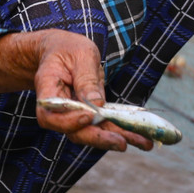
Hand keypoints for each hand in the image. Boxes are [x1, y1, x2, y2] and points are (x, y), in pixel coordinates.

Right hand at [0, 30, 152, 151]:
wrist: (61, 51)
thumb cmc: (67, 49)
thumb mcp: (80, 55)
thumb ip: (86, 78)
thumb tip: (96, 104)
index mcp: (48, 91)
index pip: (50, 116)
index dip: (69, 121)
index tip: (88, 115)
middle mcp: (59, 110)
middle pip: (74, 132)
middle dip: (100, 139)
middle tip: (122, 143)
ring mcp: (74, 115)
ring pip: (93, 133)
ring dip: (119, 138)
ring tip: (144, 143)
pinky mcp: (90, 115)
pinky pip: (105, 126)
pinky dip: (123, 132)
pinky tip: (142, 138)